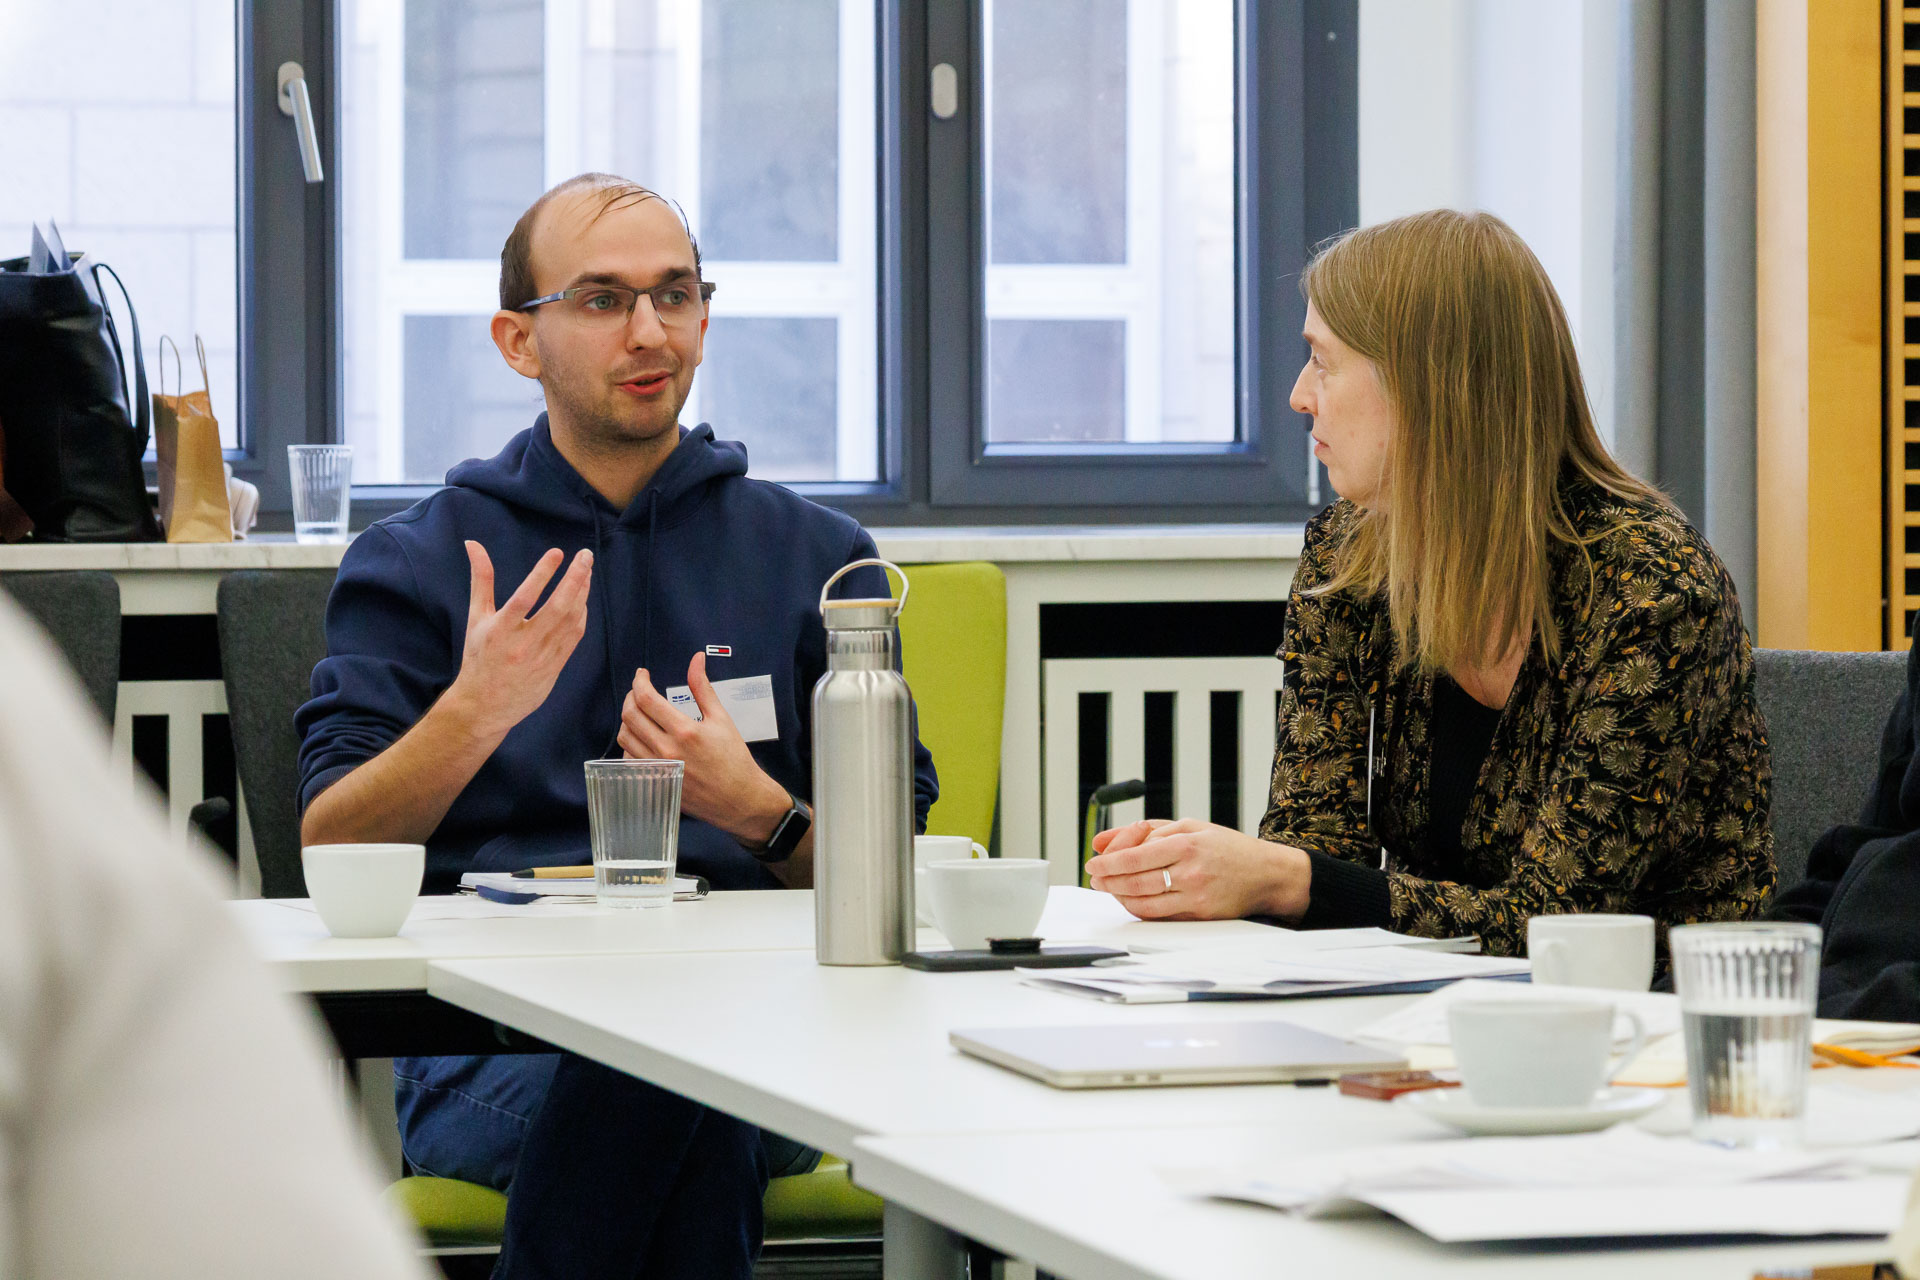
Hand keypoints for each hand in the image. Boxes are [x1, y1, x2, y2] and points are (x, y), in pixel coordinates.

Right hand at [445, 541, 592, 738]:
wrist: (484, 705)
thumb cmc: (478, 657)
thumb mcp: (476, 618)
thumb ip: (480, 580)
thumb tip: (473, 544)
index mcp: (499, 631)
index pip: (524, 598)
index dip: (541, 574)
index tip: (557, 552)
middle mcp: (522, 645)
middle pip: (557, 608)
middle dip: (576, 579)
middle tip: (586, 555)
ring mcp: (542, 658)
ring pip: (570, 621)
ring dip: (582, 594)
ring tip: (587, 572)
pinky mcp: (554, 668)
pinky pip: (574, 637)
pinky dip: (581, 616)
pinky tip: (583, 599)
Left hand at [617, 651, 787, 842]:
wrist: (739, 798)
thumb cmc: (734, 758)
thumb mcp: (722, 718)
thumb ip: (703, 687)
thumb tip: (696, 659)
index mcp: (684, 731)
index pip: (647, 699)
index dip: (639, 681)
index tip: (642, 675)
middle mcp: (667, 750)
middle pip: (630, 715)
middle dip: (630, 696)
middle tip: (639, 690)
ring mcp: (659, 768)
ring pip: (625, 737)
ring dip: (628, 719)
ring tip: (639, 711)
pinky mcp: (655, 781)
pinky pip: (629, 758)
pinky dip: (631, 742)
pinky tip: (643, 736)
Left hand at [1085, 819, 1310, 920]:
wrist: (1266, 874)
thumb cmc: (1227, 847)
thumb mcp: (1189, 826)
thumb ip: (1145, 831)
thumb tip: (1101, 840)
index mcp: (1187, 844)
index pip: (1136, 856)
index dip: (1108, 862)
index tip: (1093, 862)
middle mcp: (1190, 872)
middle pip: (1136, 882)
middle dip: (1108, 881)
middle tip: (1095, 877)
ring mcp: (1195, 897)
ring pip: (1144, 903)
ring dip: (1119, 897)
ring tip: (1109, 887)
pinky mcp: (1199, 916)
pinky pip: (1159, 916)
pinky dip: (1139, 908)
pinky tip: (1131, 899)